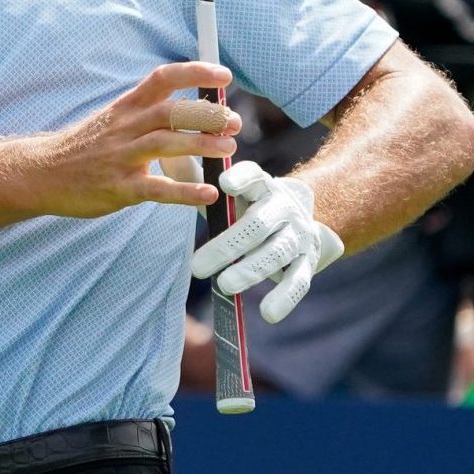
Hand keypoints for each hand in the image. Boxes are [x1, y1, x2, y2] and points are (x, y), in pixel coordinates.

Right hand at [35, 62, 240, 217]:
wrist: (41, 173)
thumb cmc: (84, 147)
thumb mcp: (113, 120)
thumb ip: (148, 115)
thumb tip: (195, 112)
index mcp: (126, 108)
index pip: (162, 79)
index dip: (195, 73)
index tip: (223, 76)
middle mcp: (125, 127)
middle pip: (171, 112)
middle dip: (207, 115)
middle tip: (233, 123)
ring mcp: (121, 157)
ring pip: (165, 144)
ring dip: (201, 145)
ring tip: (228, 149)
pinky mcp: (120, 188)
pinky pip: (156, 189)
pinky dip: (185, 193)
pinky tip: (208, 194)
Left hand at [189, 160, 343, 323]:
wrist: (300, 218)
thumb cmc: (246, 206)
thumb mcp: (225, 192)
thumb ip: (195, 177)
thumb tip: (165, 159)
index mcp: (262, 185)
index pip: (254, 176)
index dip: (241, 178)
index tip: (224, 184)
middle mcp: (283, 208)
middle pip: (257, 224)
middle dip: (228, 245)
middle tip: (197, 266)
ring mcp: (299, 235)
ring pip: (277, 252)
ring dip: (251, 270)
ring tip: (224, 286)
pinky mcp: (308, 261)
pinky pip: (299, 280)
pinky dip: (285, 297)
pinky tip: (268, 314)